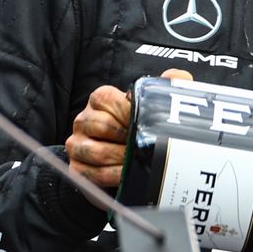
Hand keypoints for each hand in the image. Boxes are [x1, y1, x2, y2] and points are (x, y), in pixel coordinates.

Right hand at [69, 69, 190, 187]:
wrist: (137, 162)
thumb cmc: (147, 130)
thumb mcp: (158, 105)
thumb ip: (166, 86)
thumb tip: (175, 75)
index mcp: (101, 100)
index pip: (106, 100)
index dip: (128, 113)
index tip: (144, 124)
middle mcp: (84, 120)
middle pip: (100, 125)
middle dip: (126, 139)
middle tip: (143, 146)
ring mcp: (77, 144)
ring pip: (95, 151)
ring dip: (121, 159)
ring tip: (138, 161)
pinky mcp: (78, 168)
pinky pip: (90, 173)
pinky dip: (111, 176)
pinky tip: (126, 175)